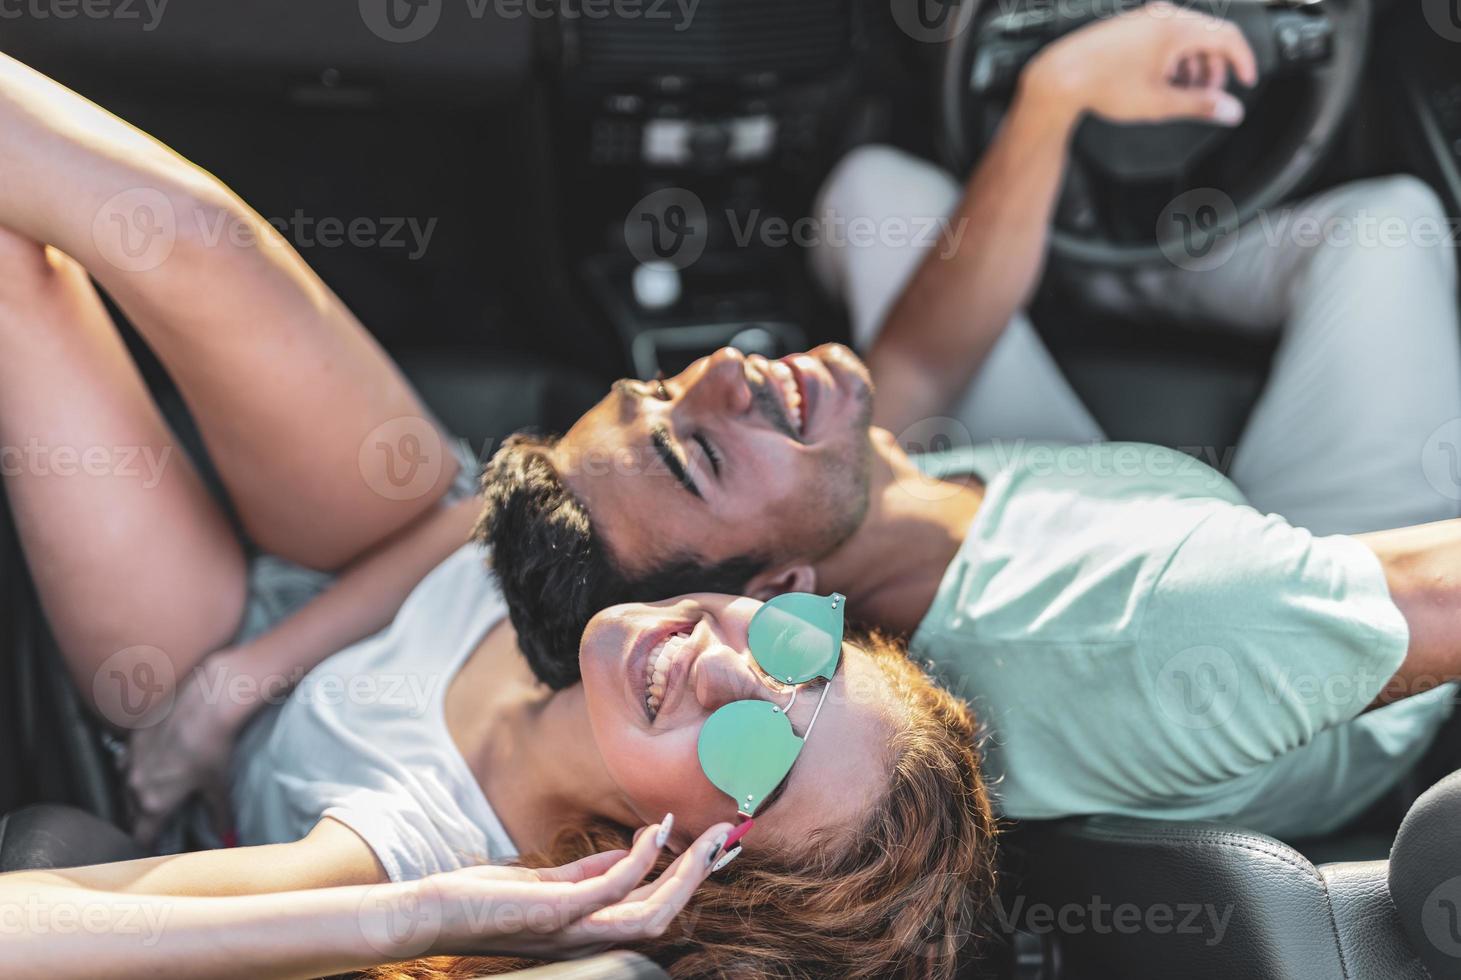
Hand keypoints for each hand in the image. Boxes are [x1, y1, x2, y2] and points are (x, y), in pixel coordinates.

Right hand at [126, 648, 255, 844]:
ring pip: (125, 788)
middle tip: (159, 821)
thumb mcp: (219, 786)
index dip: (149, 844)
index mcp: (153, 804)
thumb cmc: (213, 748)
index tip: (157, 846)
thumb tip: (226, 835)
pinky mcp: (131, 738)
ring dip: (136, 795)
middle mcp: (134, 786)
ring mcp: (129, 761)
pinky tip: (150, 764)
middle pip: (131, 814)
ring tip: (154, 794)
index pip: (141, 836)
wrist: (205, 704)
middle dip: (143, 820)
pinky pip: (126, 762)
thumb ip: (219, 815)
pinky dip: (135, 768)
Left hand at [411, 818, 736, 959]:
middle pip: (664, 914)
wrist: (433, 913)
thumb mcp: (546, 884)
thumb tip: (630, 853)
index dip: (688, 879)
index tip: (711, 843)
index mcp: (589, 929)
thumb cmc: (484, 899)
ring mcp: (573, 928)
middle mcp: (588, 937)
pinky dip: (640, 861)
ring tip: (705, 838)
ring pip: (650, 914)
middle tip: (727, 835)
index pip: (652, 909)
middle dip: (700, 874)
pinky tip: (653, 830)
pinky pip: (612, 889)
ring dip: (683, 875)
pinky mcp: (555, 912)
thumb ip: (588, 873)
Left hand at [1023, 3, 1258, 126]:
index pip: (1228, 36)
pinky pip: (1164, 38)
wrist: (1060, 76)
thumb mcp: (1160, 102)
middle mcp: (1164, 16)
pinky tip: (1160, 83)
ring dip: (1192, 66)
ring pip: (1186, 39)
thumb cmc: (1102, 84)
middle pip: (1208, 37)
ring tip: (1179, 93)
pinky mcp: (1132, 26)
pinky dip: (1172, 59)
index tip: (1246, 81)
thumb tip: (1230, 111)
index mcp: (1177, 28)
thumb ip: (1200, 106)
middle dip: (1213, 69)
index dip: (1243, 61)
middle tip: (1207, 96)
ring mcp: (1146, 18)